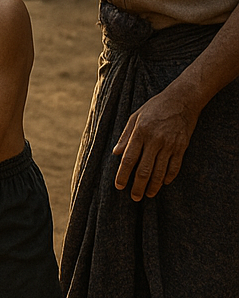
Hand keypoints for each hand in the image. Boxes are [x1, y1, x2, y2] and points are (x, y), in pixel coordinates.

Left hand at [112, 85, 198, 199]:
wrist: (181, 101)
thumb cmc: (154, 108)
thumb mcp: (135, 117)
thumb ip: (125, 136)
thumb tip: (116, 153)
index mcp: (140, 132)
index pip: (129, 158)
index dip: (123, 174)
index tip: (119, 186)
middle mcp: (154, 140)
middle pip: (144, 169)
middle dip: (138, 186)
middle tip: (134, 197)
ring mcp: (169, 145)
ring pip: (159, 171)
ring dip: (153, 186)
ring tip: (148, 195)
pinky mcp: (181, 147)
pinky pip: (175, 167)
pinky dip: (168, 177)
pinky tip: (163, 183)